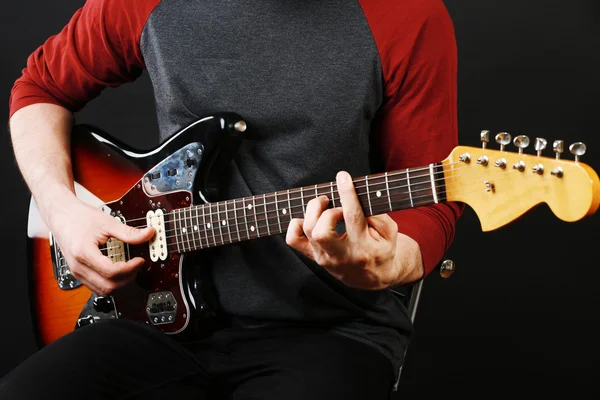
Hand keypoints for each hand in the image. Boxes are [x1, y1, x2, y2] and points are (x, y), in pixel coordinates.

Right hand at [48, 196, 154, 295]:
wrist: (62, 216)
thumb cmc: (80, 217)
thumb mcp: (107, 222)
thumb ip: (128, 232)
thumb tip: (148, 234)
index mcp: (84, 253)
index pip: (111, 272)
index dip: (130, 268)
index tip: (140, 260)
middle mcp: (78, 267)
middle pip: (108, 286)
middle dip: (127, 278)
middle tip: (137, 265)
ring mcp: (77, 273)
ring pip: (102, 290)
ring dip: (120, 283)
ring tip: (129, 268)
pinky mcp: (79, 273)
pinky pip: (96, 286)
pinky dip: (110, 282)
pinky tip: (118, 270)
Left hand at [286, 171, 402, 289]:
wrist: (374, 277)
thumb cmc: (382, 250)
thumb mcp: (389, 232)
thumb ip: (377, 214)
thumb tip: (355, 198)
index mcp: (363, 247)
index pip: (352, 217)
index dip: (346, 194)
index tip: (343, 177)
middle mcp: (341, 255)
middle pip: (321, 231)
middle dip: (326, 211)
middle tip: (334, 203)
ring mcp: (324, 258)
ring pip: (307, 231)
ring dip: (314, 211)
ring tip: (325, 205)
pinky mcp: (313, 257)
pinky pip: (294, 239)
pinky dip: (297, 224)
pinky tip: (311, 218)